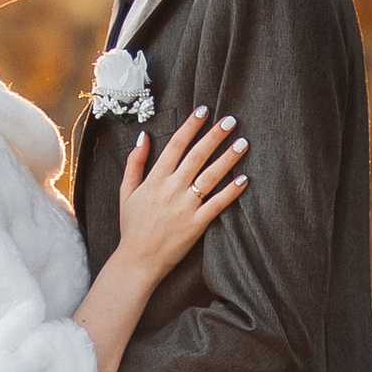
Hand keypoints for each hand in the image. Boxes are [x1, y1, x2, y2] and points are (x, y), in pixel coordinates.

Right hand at [115, 108, 246, 289]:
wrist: (137, 260)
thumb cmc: (132, 226)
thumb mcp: (126, 192)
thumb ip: (135, 163)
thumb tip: (143, 137)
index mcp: (154, 179)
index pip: (176, 145)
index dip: (191, 126)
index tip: (204, 110)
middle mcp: (171, 189)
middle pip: (196, 156)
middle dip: (214, 136)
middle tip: (231, 119)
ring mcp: (185, 206)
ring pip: (210, 177)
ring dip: (227, 159)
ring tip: (243, 143)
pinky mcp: (196, 224)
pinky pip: (217, 204)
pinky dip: (231, 192)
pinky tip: (244, 179)